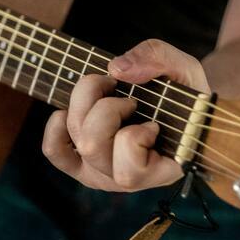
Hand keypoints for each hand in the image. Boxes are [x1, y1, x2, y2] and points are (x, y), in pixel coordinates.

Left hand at [42, 39, 209, 191]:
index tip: (153, 121)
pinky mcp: (80, 161)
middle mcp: (125, 179)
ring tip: (108, 93)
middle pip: (92, 146)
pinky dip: (56, 126)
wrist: (177, 107)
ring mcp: (100, 171)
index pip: (130, 171)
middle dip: (107, 108)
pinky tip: (72, 109)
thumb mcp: (184, 69)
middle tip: (129, 98)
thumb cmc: (185, 94)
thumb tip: (117, 69)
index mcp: (159, 172)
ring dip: (86, 105)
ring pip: (76, 140)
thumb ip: (158, 60)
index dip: (136, 136)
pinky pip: (54, 150)